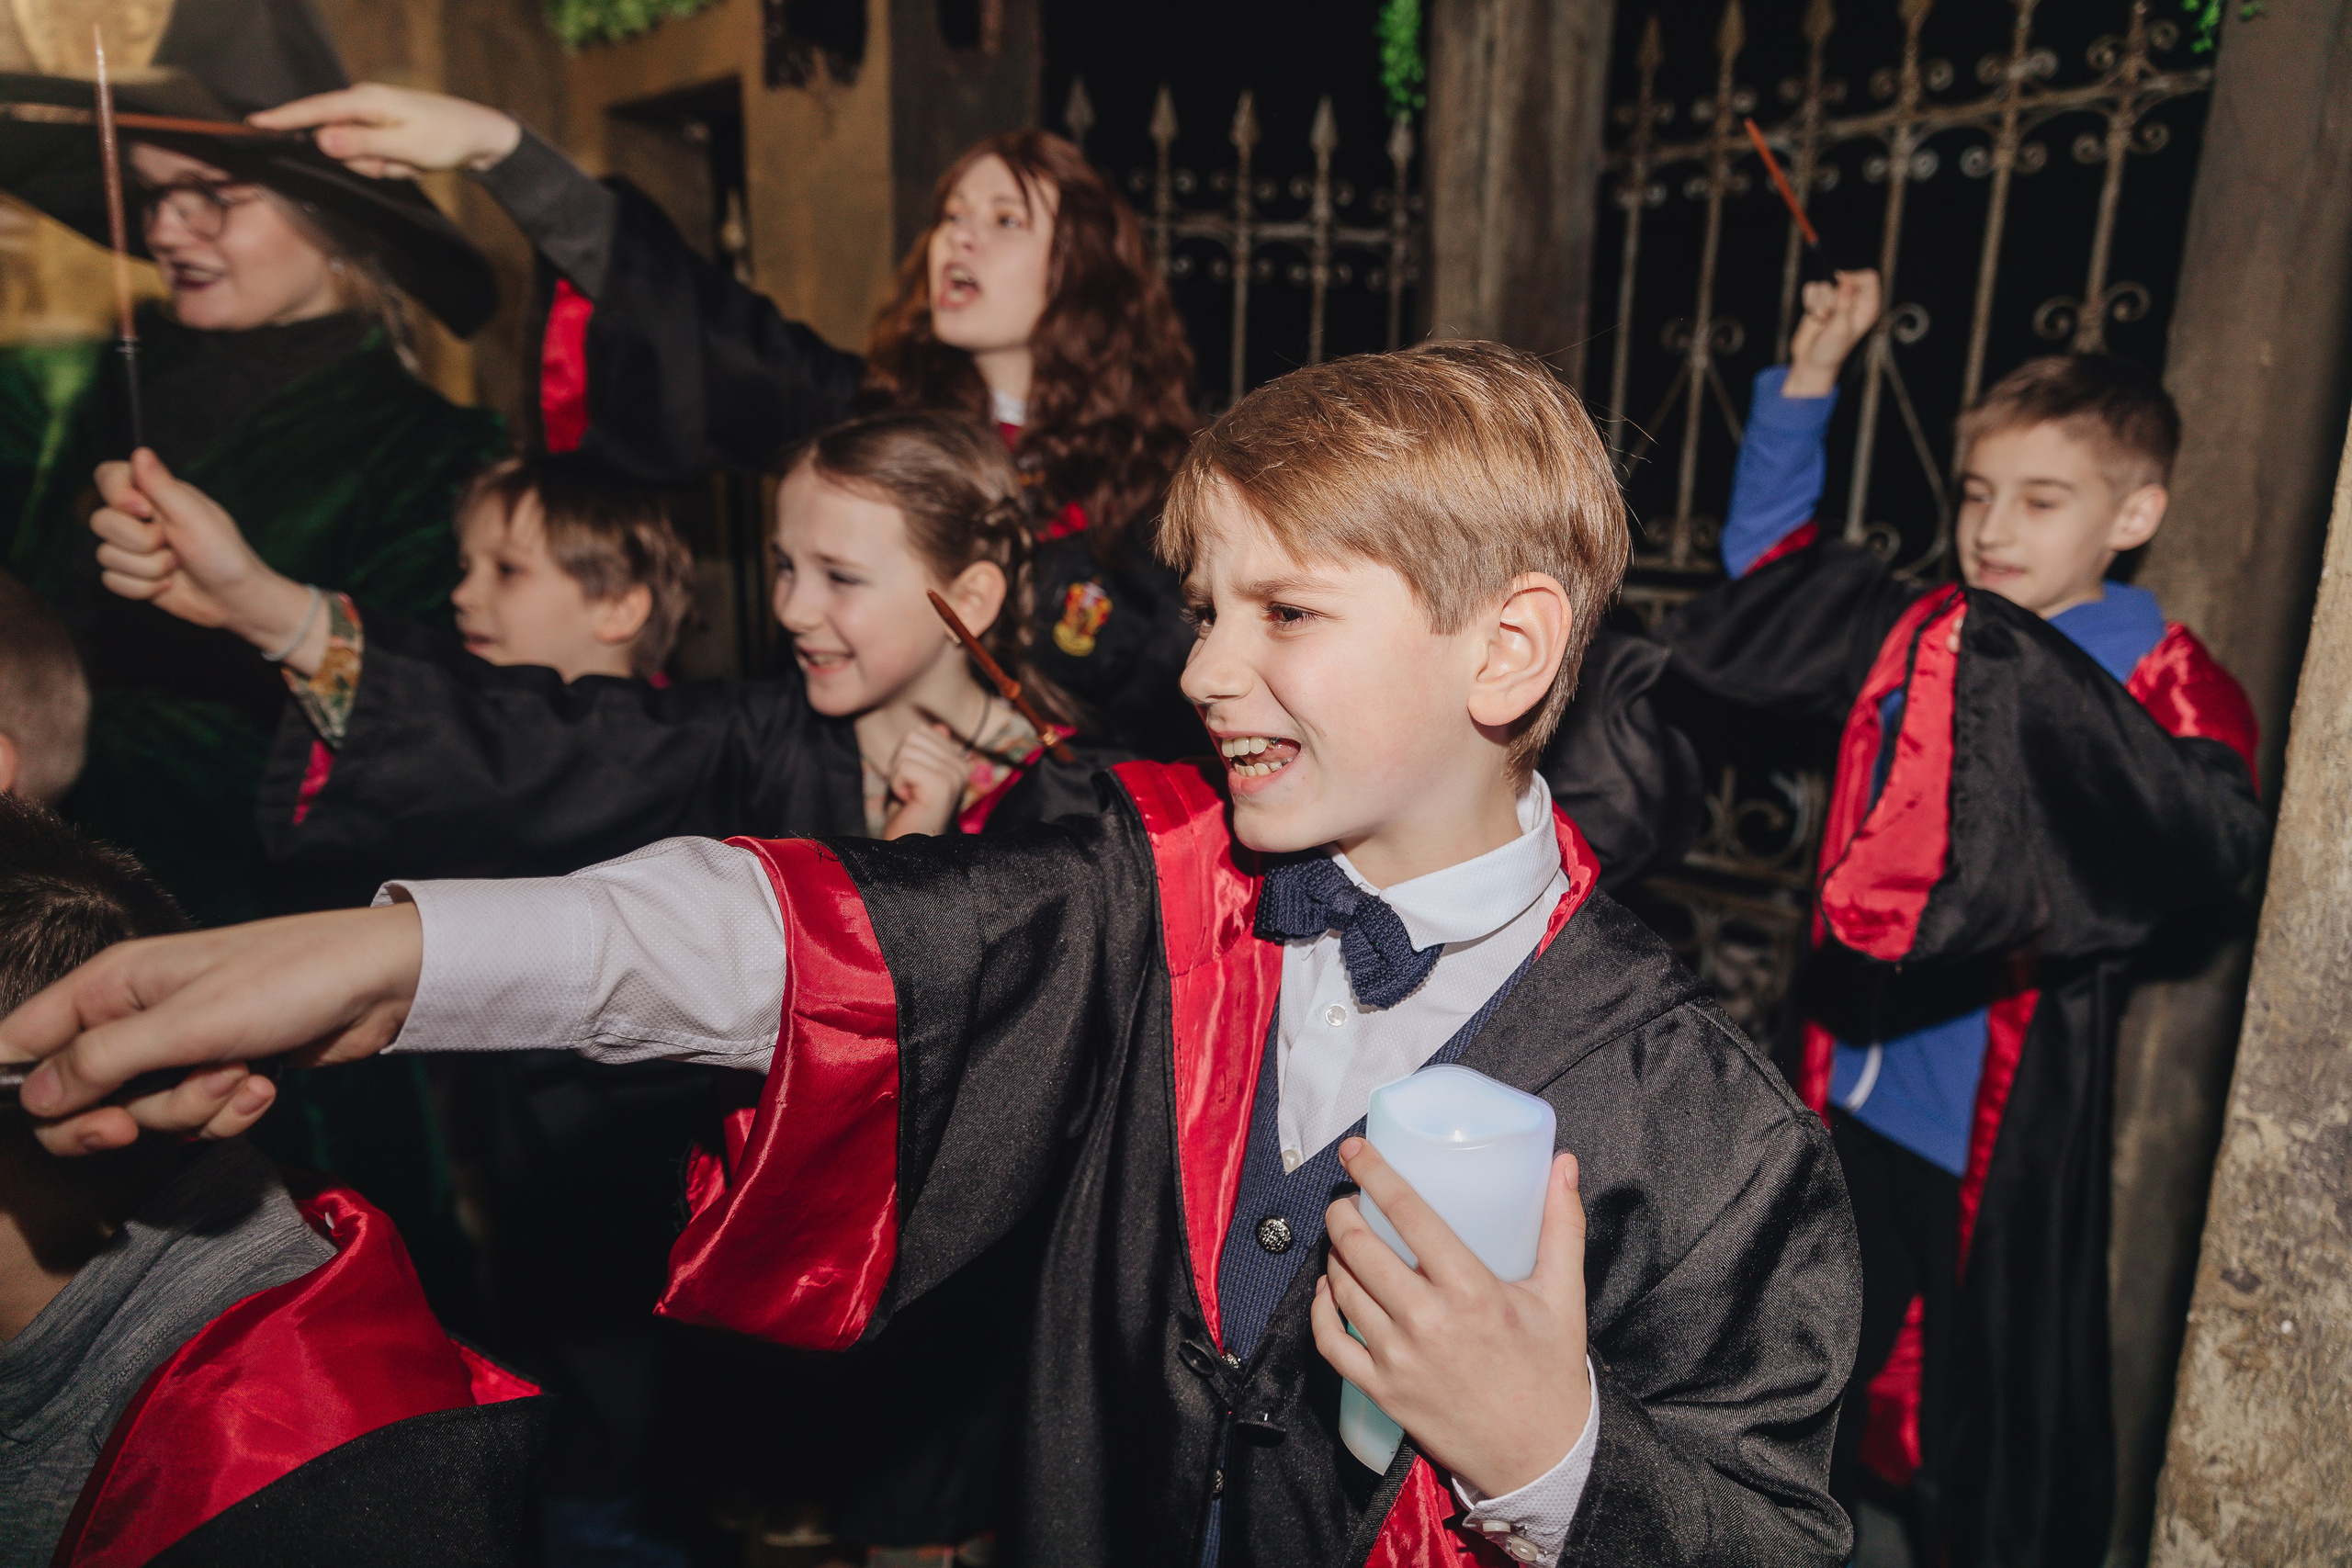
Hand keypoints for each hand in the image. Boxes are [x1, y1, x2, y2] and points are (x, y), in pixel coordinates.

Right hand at [0, 905, 423, 1155]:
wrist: (380, 984)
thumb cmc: (286, 980)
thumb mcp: (186, 1023)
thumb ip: (102, 1061)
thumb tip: (32, 1099)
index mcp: (107, 986)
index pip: (19, 1043)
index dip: (21, 1090)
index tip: (57, 1116)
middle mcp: (132, 1016)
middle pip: (78, 1100)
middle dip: (118, 1119)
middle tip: (134, 1124)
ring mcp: (177, 1049)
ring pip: (146, 1116)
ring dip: (193, 1110)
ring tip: (239, 1071)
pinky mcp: (220, 1074)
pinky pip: (199, 1119)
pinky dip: (231, 1112)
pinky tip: (265, 1083)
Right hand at [91, 450, 327, 670]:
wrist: (234, 599)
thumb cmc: (223, 554)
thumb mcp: (193, 516)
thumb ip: (162, 485)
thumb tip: (140, 451)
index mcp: (154, 494)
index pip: (107, 476)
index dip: (117, 493)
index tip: (145, 510)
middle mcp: (138, 518)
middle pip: (100, 521)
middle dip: (140, 541)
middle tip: (173, 545)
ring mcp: (132, 548)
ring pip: (105, 555)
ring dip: (149, 568)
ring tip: (177, 566)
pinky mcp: (131, 574)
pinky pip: (112, 581)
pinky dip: (143, 588)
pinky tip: (168, 584)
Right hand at [248, 84, 521, 178]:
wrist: (480, 137)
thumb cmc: (446, 139)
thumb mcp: (405, 147)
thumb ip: (361, 144)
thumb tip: (320, 140)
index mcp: (366, 100)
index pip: (314, 110)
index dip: (283, 118)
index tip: (253, 125)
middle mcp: (363, 103)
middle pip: (334, 141)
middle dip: (363, 161)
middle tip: (396, 163)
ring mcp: (372, 117)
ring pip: (353, 154)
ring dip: (379, 166)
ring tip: (408, 160)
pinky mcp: (380, 131)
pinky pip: (370, 158)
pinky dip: (388, 166)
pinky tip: (409, 161)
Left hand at [882, 724, 968, 838]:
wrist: (909, 849)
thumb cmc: (910, 814)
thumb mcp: (916, 776)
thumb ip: (927, 752)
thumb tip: (940, 726)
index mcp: (959, 762)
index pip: (920, 732)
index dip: (905, 758)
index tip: (913, 784)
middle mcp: (962, 766)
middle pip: (913, 737)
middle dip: (900, 765)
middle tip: (910, 792)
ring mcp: (954, 775)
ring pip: (907, 750)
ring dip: (898, 776)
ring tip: (910, 798)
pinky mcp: (942, 785)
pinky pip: (904, 766)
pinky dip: (897, 785)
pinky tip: (910, 803)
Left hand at [1312, 1139, 1591, 1498]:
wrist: (1541, 1456)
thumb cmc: (1550, 1371)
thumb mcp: (1563, 1295)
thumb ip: (1561, 1226)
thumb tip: (1564, 1163)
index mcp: (1471, 1289)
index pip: (1408, 1213)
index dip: (1374, 1173)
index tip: (1355, 1150)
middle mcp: (1427, 1320)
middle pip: (1361, 1247)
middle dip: (1343, 1212)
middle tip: (1347, 1200)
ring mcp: (1398, 1358)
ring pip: (1342, 1288)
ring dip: (1335, 1254)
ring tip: (1344, 1239)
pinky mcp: (1382, 1391)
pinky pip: (1330, 1341)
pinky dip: (1320, 1308)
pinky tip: (1328, 1288)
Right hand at [1783, 269, 1880, 397]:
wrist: (1811, 361)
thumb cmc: (1832, 349)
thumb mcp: (1841, 329)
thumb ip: (1844, 304)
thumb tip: (1846, 281)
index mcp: (1868, 306)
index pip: (1869, 278)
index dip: (1855, 277)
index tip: (1841, 285)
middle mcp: (1853, 300)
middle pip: (1843, 280)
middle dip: (1832, 297)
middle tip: (1829, 317)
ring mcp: (1835, 299)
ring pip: (1825, 284)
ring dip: (1818, 303)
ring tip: (1822, 320)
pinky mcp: (1818, 300)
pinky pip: (1811, 287)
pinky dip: (1808, 300)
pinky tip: (1812, 315)